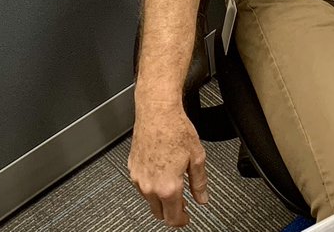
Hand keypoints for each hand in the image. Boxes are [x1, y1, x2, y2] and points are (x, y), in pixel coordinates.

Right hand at [128, 104, 208, 225]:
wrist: (157, 113)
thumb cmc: (176, 130)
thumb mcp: (197, 158)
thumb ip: (199, 183)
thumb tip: (202, 198)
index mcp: (168, 187)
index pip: (172, 218)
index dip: (181, 221)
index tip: (186, 218)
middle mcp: (150, 186)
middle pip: (158, 213)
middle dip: (171, 212)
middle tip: (182, 203)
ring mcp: (138, 178)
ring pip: (149, 199)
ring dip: (160, 198)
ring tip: (173, 184)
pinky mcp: (132, 168)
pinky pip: (141, 185)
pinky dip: (151, 185)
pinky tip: (161, 173)